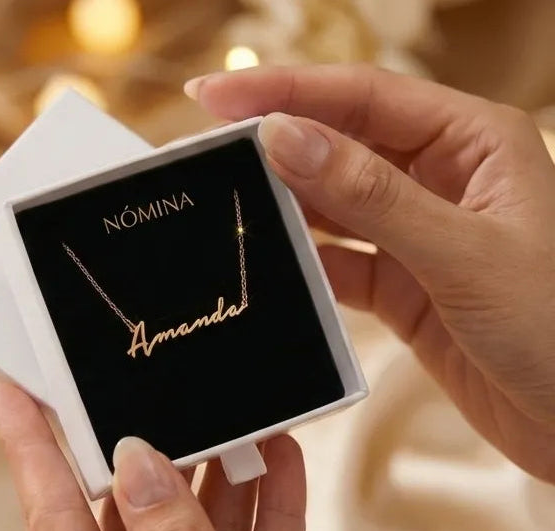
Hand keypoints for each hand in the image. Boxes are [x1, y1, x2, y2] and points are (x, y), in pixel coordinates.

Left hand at [0, 381, 363, 530]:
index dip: (33, 453)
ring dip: (221, 483)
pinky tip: (277, 467)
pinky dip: (263, 520)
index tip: (11, 391)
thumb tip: (136, 462)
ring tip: (238, 418)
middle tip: (160, 392)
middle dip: (154, 460)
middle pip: (129, 527)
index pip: (55, 529)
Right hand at [186, 65, 554, 483]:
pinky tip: (270, 266)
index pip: (363, 99)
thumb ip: (372, 197)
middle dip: (274, 148)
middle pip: (341, 148)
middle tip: (206, 155)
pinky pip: (340, 265)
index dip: (285, 92)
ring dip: (285, 208)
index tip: (217, 98)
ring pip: (335, 208)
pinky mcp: (404, 290)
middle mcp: (443, 181)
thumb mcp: (462, 253)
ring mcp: (418, 238)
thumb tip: (285, 139)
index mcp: (473, 142)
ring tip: (225, 206)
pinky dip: (305, 267)